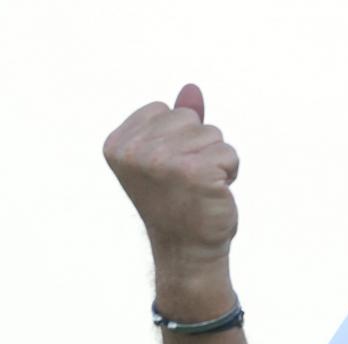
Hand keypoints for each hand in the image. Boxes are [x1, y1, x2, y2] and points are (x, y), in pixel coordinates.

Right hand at [104, 84, 239, 267]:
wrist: (187, 251)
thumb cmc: (179, 203)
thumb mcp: (169, 156)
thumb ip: (177, 121)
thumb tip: (192, 88)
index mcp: (118, 144)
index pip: (164, 110)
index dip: (177, 139)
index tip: (167, 172)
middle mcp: (135, 151)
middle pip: (190, 118)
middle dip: (199, 147)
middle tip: (187, 182)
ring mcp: (163, 161)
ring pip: (213, 134)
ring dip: (216, 161)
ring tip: (200, 188)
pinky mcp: (195, 172)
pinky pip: (229, 154)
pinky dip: (230, 173)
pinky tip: (214, 194)